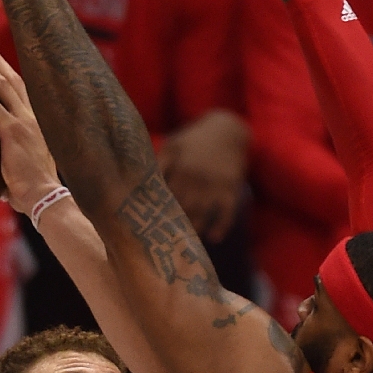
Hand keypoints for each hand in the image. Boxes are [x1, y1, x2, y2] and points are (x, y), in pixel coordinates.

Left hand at [0, 42, 63, 216]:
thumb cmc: (31, 194)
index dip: (7, 76)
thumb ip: (8, 175)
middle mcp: (30, 117)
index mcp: (34, 125)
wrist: (43, 197)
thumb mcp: (19, 177)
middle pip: (12, 80)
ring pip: (0, 83)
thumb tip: (0, 192)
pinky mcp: (11, 129)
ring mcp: (22, 121)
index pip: (21, 94)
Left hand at [159, 110, 247, 243]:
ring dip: (195, 229)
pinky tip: (214, 237)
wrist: (227, 128)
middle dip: (174, 225)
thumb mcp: (173, 146)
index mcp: (180, 167)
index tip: (150, 228)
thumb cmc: (193, 140)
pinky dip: (221, 226)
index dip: (158, 212)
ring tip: (186, 244)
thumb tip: (140, 186)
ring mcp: (215, 183)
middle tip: (165, 244)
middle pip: (183, 208)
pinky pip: (228, 212)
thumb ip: (159, 165)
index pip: (165, 195)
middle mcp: (197, 176)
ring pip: (203, 213)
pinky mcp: (231, 187)